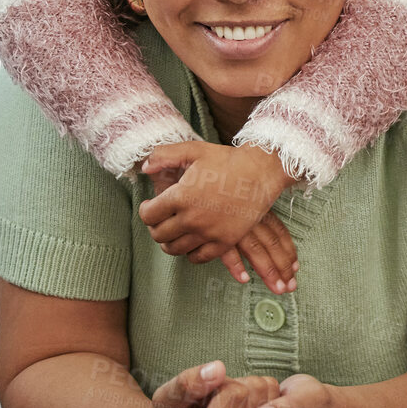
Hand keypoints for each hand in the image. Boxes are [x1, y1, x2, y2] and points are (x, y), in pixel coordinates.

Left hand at [138, 142, 297, 292]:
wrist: (262, 172)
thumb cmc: (228, 160)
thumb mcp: (194, 150)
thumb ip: (164, 155)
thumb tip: (145, 167)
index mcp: (180, 196)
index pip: (148, 215)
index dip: (145, 210)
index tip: (150, 206)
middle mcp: (192, 218)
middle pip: (159, 234)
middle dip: (156, 227)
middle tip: (162, 219)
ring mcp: (209, 232)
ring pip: (175, 249)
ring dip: (170, 242)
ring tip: (174, 232)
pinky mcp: (225, 241)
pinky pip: (199, 257)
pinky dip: (190, 253)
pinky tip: (192, 242)